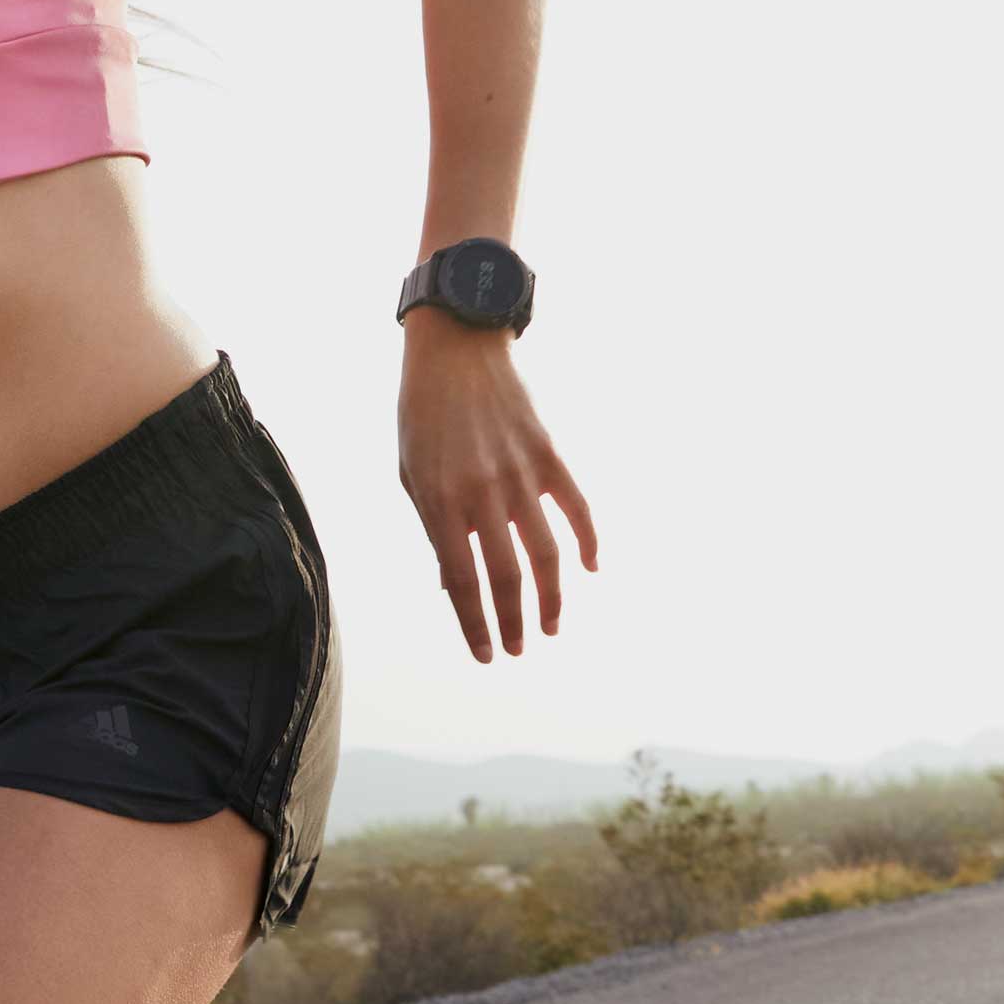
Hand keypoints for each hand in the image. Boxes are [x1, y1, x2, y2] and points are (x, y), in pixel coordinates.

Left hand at [397, 317, 597, 660]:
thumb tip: (453, 586)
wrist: (456, 349)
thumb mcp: (413, 475)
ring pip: (545, 553)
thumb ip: (436, 530)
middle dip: (513, 622)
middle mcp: (482, 492)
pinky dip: (589, 541)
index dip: (476, 624)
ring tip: (549, 627)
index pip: (461, 581)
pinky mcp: (548, 454)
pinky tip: (591, 569)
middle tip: (518, 650)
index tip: (486, 654)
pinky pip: (576, 508)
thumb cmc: (424, 416)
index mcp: (439, 501)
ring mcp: (520, 473)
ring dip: (551, 598)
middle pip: (505, 576)